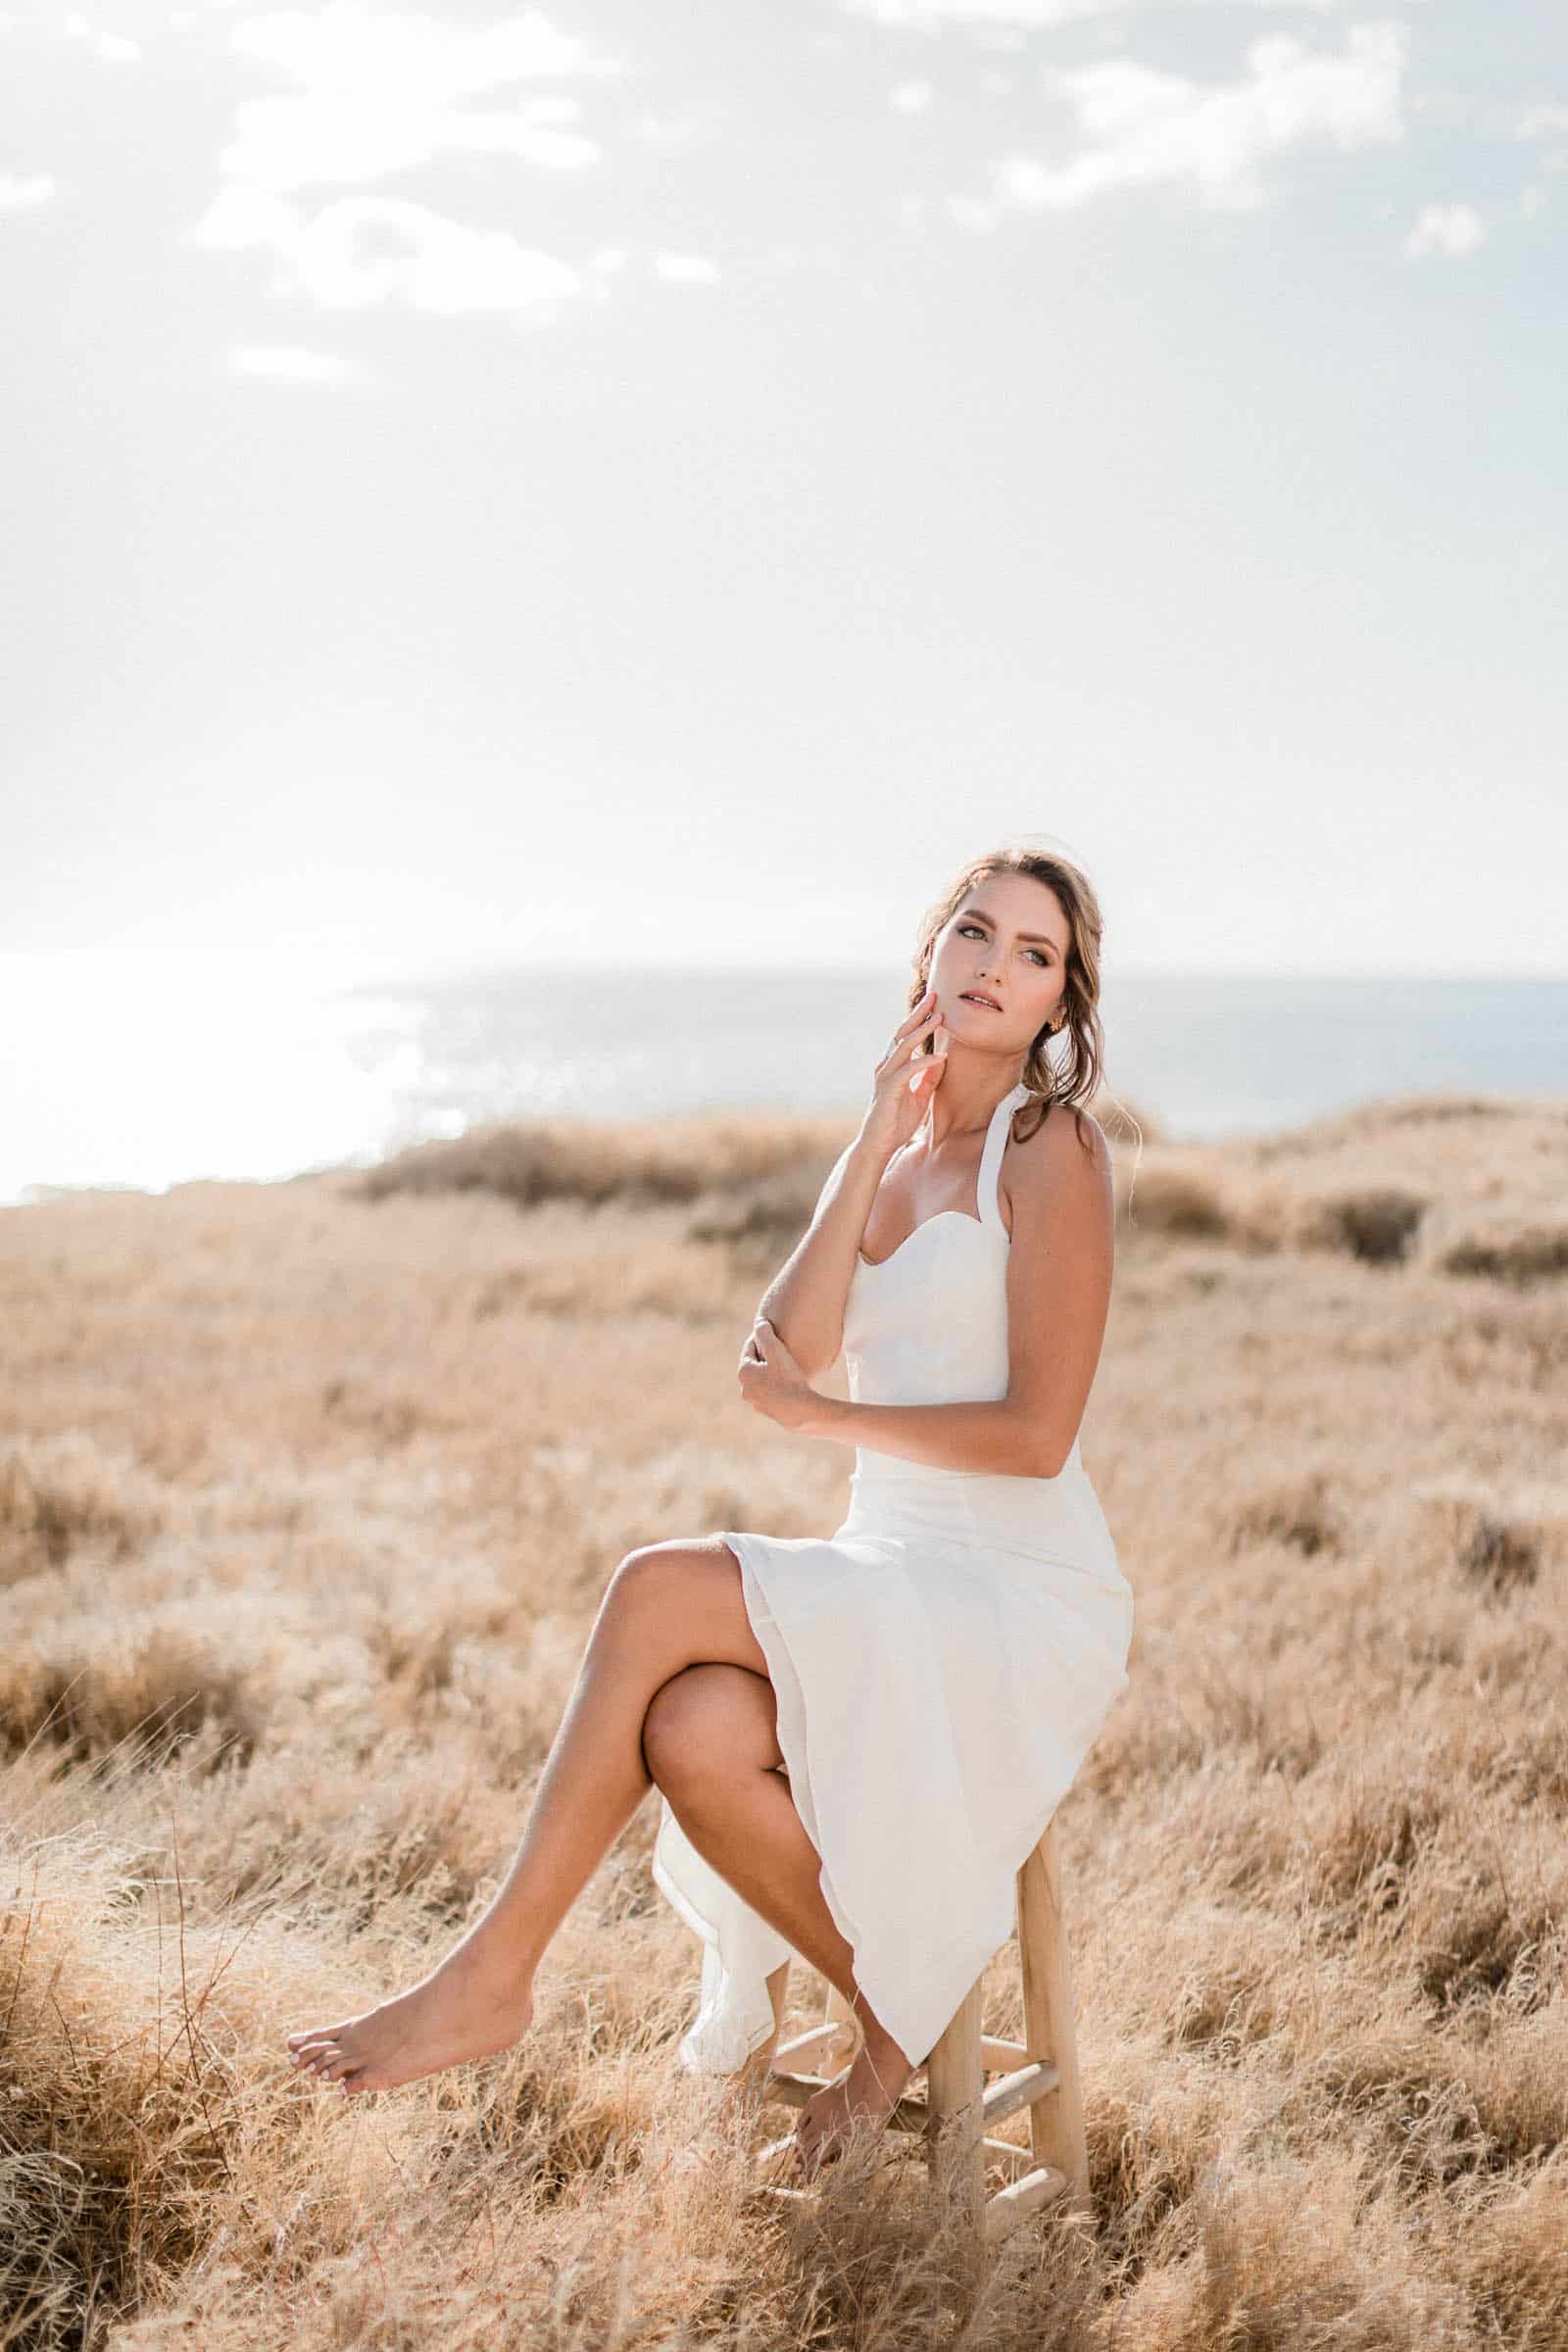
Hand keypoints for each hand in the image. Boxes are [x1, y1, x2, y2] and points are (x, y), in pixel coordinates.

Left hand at [737, 1315, 820, 1433]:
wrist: (801, 1411)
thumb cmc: (788, 1378)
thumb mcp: (776, 1351)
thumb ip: (765, 1333)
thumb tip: (759, 1322)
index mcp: (743, 1372)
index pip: (750, 1347)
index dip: (763, 1337)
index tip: (775, 1331)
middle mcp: (744, 1389)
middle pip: (755, 1363)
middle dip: (765, 1354)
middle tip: (781, 1346)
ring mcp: (755, 1402)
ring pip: (761, 1378)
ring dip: (770, 1370)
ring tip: (786, 1364)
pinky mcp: (767, 1411)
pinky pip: (769, 1391)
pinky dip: (776, 1384)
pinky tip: (789, 1381)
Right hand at [862, 985, 948, 1157]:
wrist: (879, 1145)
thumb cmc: (896, 1122)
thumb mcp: (919, 1097)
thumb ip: (928, 1079)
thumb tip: (941, 1061)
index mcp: (892, 1066)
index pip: (905, 1036)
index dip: (919, 1019)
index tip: (934, 1004)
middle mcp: (886, 1066)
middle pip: (902, 1033)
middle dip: (919, 1014)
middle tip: (934, 996)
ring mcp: (886, 1077)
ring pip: (904, 1046)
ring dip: (923, 1031)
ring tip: (940, 1018)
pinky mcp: (889, 1090)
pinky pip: (909, 1071)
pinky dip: (925, 1062)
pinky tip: (940, 1056)